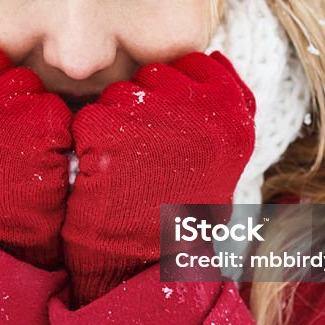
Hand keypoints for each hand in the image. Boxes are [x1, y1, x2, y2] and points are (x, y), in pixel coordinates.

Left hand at [61, 51, 255, 305]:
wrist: (144, 269)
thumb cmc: (183, 215)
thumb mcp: (224, 159)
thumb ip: (223, 107)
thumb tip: (211, 55)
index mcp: (235, 116)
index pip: (198, 65)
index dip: (179, 95)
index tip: (175, 137)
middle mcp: (201, 110)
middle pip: (158, 74)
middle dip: (145, 105)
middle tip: (148, 157)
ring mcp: (153, 116)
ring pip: (120, 92)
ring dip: (116, 124)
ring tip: (129, 170)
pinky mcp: (107, 127)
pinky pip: (90, 116)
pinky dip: (89, 143)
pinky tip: (105, 175)